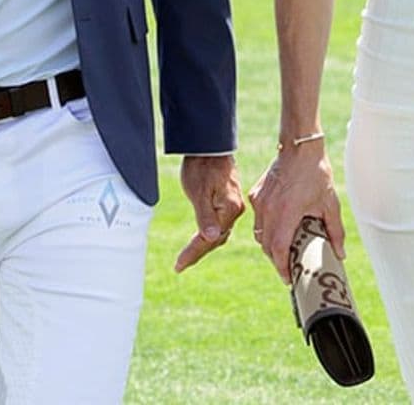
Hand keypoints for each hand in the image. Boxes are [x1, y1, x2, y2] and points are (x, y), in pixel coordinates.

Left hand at [174, 155, 245, 271]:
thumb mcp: (198, 192)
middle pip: (216, 240)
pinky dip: (209, 235)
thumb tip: (212, 238)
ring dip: (204, 246)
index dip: (192, 253)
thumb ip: (206, 216)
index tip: (178, 266)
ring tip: (188, 257)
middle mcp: (235, 210)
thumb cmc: (201, 166)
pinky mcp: (229, 202)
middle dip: (197, 253)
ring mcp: (233, 206)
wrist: (210, 146)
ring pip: (219, 233)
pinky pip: (220, 225)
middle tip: (180, 265)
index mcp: (229, 209)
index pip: (209, 239)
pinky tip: (202, 238)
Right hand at [247, 140, 344, 283]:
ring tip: (283, 252)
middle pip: (266, 246)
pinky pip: (258, 219)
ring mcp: (260, 202)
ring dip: (269, 246)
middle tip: (288, 268)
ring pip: (259, 234)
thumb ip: (335, 231)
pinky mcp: (256, 195)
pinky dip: (265, 228)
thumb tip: (340, 254)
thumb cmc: (316, 174)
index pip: (278, 250)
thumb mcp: (330, 203)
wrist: (299, 147)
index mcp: (286, 214)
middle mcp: (268, 210)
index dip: (282, 267)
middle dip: (276, 260)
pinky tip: (278, 228)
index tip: (289, 278)